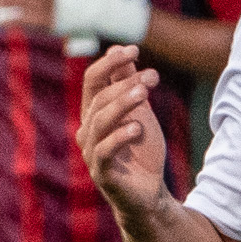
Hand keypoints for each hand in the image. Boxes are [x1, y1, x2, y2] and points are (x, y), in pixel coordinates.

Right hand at [77, 44, 171, 215]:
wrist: (150, 193)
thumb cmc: (141, 151)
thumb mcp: (139, 112)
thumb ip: (129, 83)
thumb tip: (121, 48)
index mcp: (94, 112)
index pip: (92, 80)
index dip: (110, 63)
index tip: (134, 49)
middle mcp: (88, 130)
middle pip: (99, 98)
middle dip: (126, 83)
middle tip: (153, 76)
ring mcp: (92, 152)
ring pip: (99, 121)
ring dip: (122, 103)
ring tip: (145, 93)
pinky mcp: (102, 173)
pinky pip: (103, 151)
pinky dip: (120, 137)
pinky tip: (138, 128)